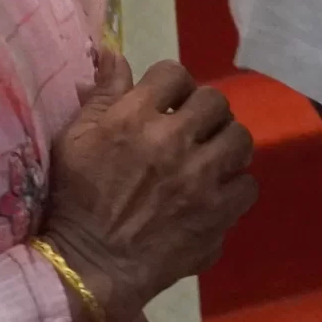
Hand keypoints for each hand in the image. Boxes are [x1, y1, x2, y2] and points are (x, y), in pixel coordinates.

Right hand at [43, 58, 256, 321]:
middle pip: (214, 101)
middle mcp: (173, 141)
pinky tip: (217, 193)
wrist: (89, 268)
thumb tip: (114, 54)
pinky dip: (235, 186)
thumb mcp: (73, 140)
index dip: (171, 85)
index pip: (173, 73)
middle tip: (192, 129)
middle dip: (203, 111)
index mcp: (135, 118)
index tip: (167, 102)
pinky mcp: (217, 215)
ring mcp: (200, 180)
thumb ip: (101, 96)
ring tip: (211, 156)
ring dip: (226, 143)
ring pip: (239, 138)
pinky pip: (248, 185)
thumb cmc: (74, 201)